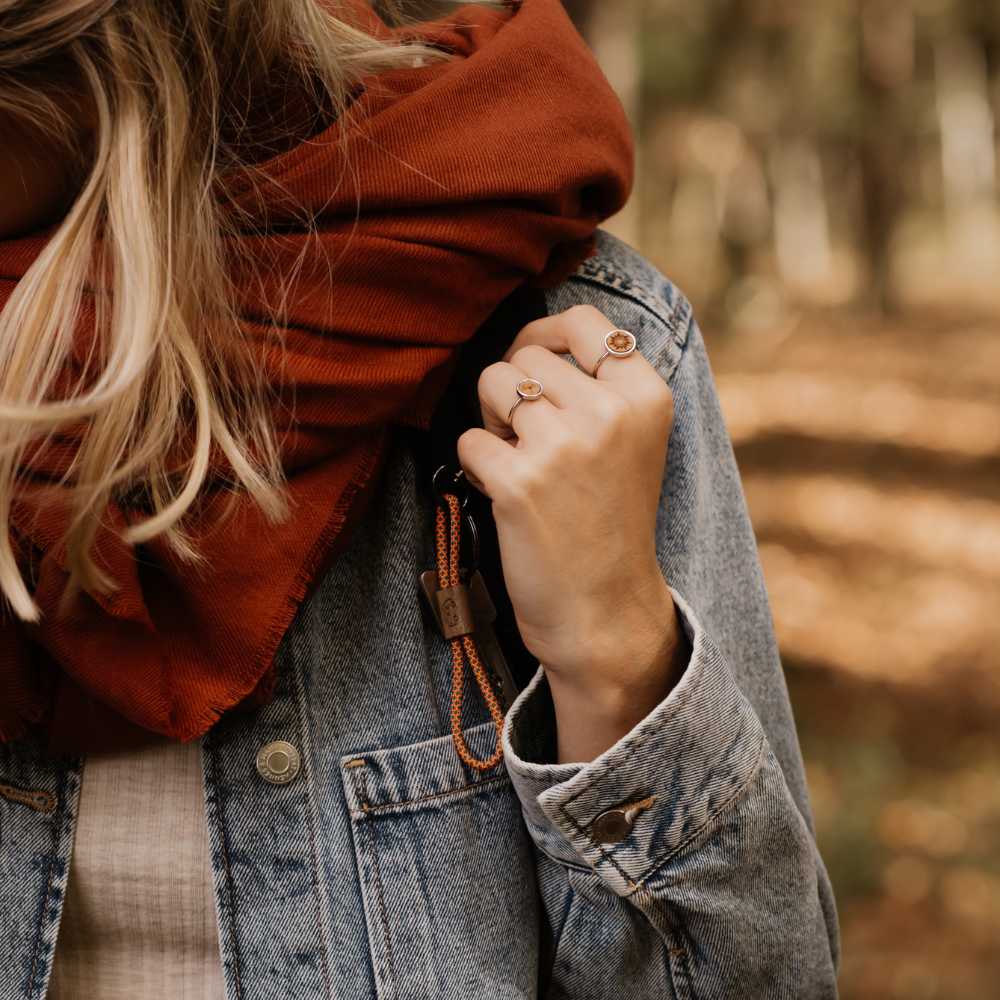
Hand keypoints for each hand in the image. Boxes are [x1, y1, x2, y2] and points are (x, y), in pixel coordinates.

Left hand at [457, 305, 687, 760]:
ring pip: (491, 383)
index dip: (545, 334)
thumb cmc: (609, 522)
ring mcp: (565, 447)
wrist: (604, 610)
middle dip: (514, 389)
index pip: (584, 322)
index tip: (534, 363)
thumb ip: (598, 385)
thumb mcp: (631, 441)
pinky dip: (477, 466)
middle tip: (531, 439)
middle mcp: (610, 413)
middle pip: (526, 354)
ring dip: (492, 422)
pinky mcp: (520, 482)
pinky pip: (469, 439)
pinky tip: (507, 496)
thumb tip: (530, 337)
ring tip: (521, 462)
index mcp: (646, 397)